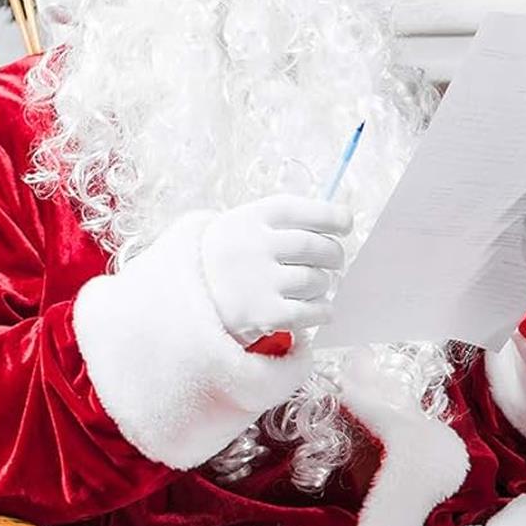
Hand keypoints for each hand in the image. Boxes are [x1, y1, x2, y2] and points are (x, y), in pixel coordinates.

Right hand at [198, 195, 352, 342]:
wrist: (181, 299)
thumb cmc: (226, 260)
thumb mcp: (241, 228)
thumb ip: (282, 223)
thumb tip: (341, 219)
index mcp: (249, 219)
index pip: (303, 211)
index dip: (333, 217)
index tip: (345, 225)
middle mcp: (253, 246)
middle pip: (316, 246)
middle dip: (334, 254)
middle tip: (334, 260)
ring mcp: (257, 281)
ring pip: (317, 280)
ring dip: (325, 284)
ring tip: (314, 285)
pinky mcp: (263, 314)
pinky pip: (312, 311)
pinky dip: (324, 310)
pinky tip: (321, 308)